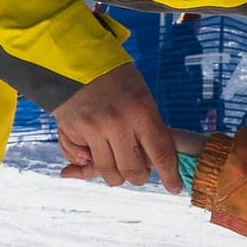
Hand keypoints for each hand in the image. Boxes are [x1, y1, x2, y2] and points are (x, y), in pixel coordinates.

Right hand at [51, 62, 182, 191]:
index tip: (174, 187)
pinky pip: (81, 161)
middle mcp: (117, 123)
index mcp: (141, 111)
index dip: (170, 176)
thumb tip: (157, 166)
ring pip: (107, 172)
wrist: (77, 59)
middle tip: (136, 170)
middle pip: (132, 171)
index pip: (161, 154)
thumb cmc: (116, 80)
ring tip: (113, 160)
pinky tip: (88, 148)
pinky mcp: (72, 131)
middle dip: (137, 176)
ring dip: (113, 173)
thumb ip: (148, 130)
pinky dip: (85, 161)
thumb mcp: (141, 98)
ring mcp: (92, 129)